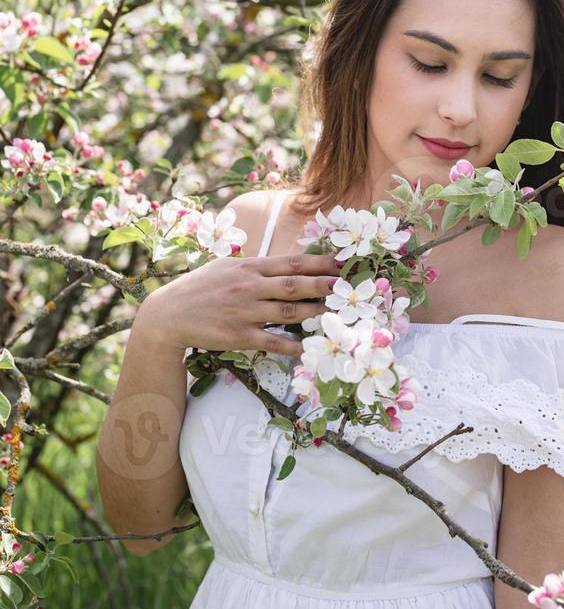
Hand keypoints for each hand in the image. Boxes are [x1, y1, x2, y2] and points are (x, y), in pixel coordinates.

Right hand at [136, 251, 342, 355]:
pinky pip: (272, 341)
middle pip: (294, 284)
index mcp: (249, 267)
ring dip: (315, 312)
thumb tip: (284, 261)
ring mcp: (245, 312)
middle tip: (349, 285)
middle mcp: (249, 287)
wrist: (168, 315)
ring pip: (288, 312)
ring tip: (338, 313)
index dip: (319, 262)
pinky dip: (292, 344)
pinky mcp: (239, 336)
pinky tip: (309, 347)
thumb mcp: (227, 267)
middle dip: (324, 284)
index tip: (342, 262)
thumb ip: (256, 265)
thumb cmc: (200, 288)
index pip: (291, 262)